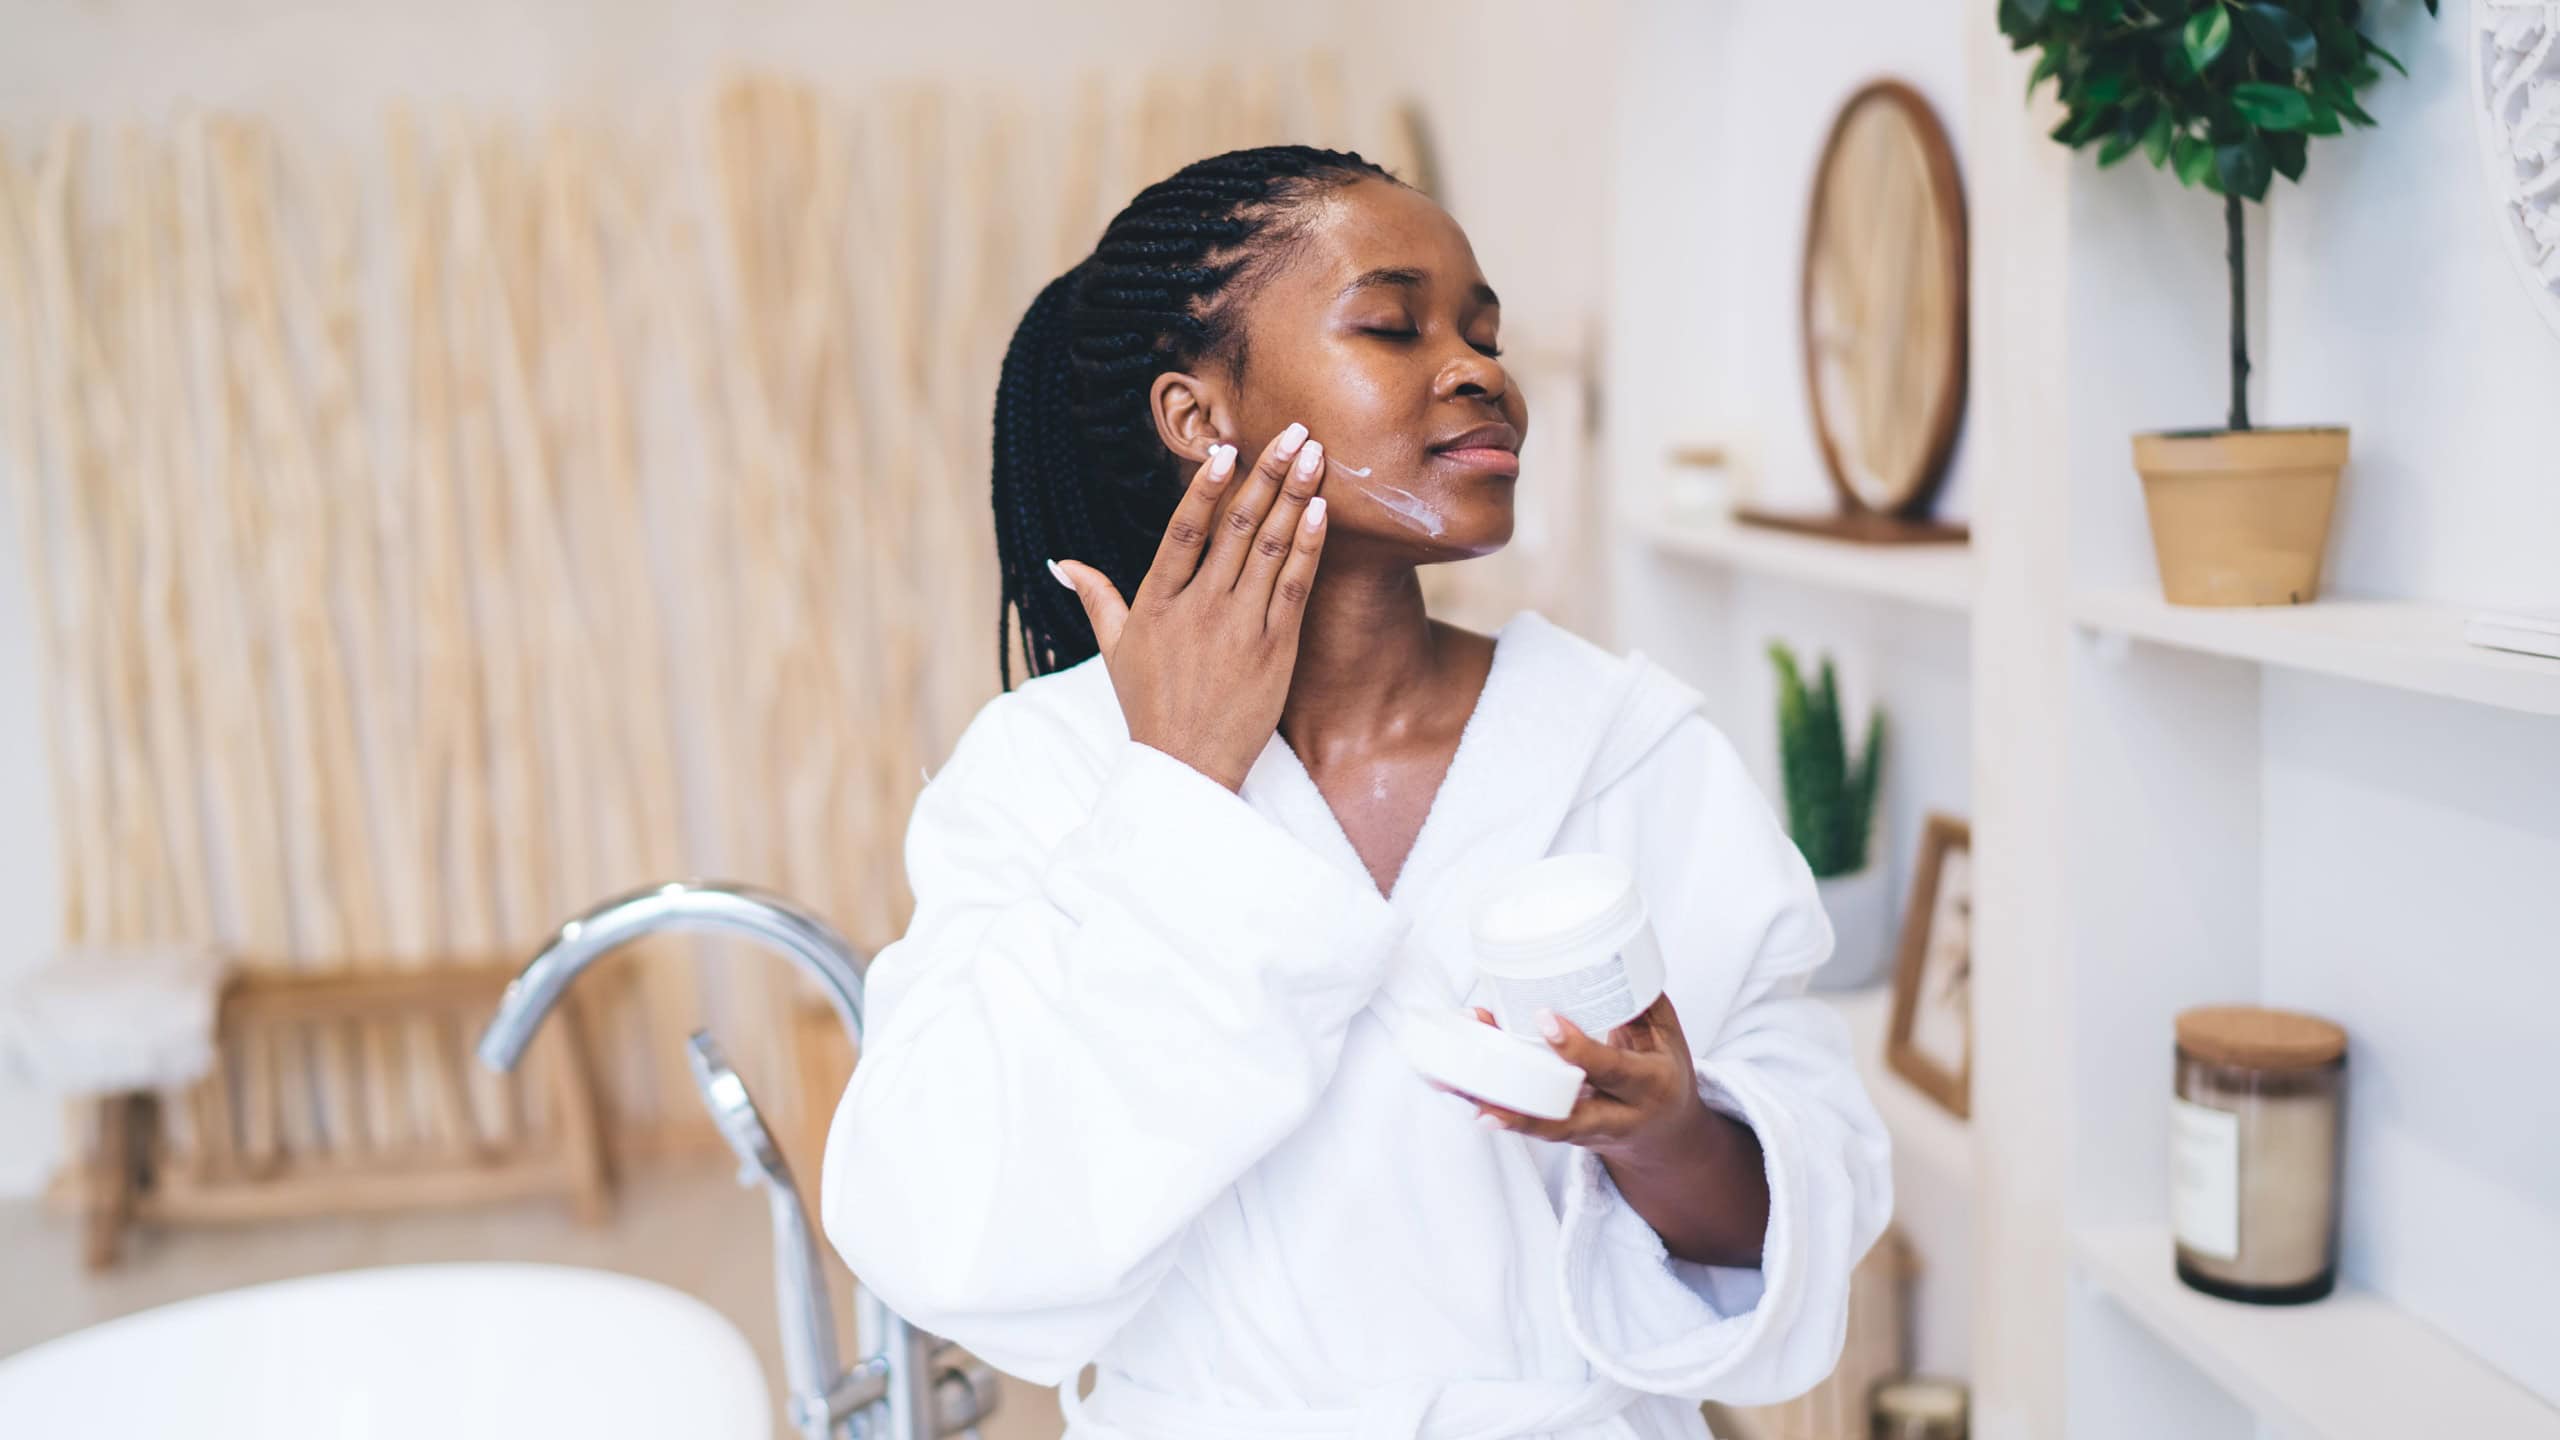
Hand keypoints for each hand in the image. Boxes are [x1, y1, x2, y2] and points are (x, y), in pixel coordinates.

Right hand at [1052, 423, 1332, 791]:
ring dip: (1295, 496)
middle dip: (1267, 474)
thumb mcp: (1113, 650)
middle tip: (1293, 432)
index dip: (1206, 488)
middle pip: (1237, 528)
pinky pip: (1296, 586)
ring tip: (1314, 455)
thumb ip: (1095, 598)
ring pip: (1271, 548)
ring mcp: (1239, 626)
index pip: (1183, 532)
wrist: (1186, 767)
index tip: (1226, 450)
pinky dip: (1309, 546)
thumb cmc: (1150, 708)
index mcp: (1157, 602)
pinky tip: (1321, 510)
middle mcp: (1199, 607)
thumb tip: (1061, 563)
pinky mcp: (1275, 648)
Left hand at [1449, 993, 1708, 1162]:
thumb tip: (1607, 952)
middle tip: (1484, 1083)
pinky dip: (1496, 1107)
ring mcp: (1589, 1133)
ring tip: (1454, 1088)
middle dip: (1525, 1107)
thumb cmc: (1661, 1071)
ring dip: (1496, 1110)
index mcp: (1649, 1085)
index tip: (1544, 1019)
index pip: (1612, 1069)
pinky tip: (1462, 1093)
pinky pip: (1530, 1123)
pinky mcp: (1565, 1135)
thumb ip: (1639, 999)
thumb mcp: (1666, 1035)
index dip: (1578, 1048)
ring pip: (1541, 1128)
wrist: (1666, 1135)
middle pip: (1569, 1119)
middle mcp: (1619, 1117)